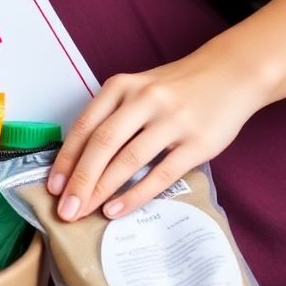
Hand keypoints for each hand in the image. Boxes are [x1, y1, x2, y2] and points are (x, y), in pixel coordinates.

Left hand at [47, 49, 268, 221]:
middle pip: (102, 145)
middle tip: (65, 209)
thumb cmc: (176, 88)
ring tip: (85, 212)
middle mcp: (144, 100)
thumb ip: (111, 117)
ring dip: (102, 190)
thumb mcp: (137, 89)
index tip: (52, 187)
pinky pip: (161, 174)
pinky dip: (135, 195)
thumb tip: (78, 163)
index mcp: (122, 86)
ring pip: (128, 160)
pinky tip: (116, 209)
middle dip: (79, 181)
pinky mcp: (198, 143)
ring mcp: (172, 121)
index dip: (66, 159)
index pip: (85, 127)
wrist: (232, 74)